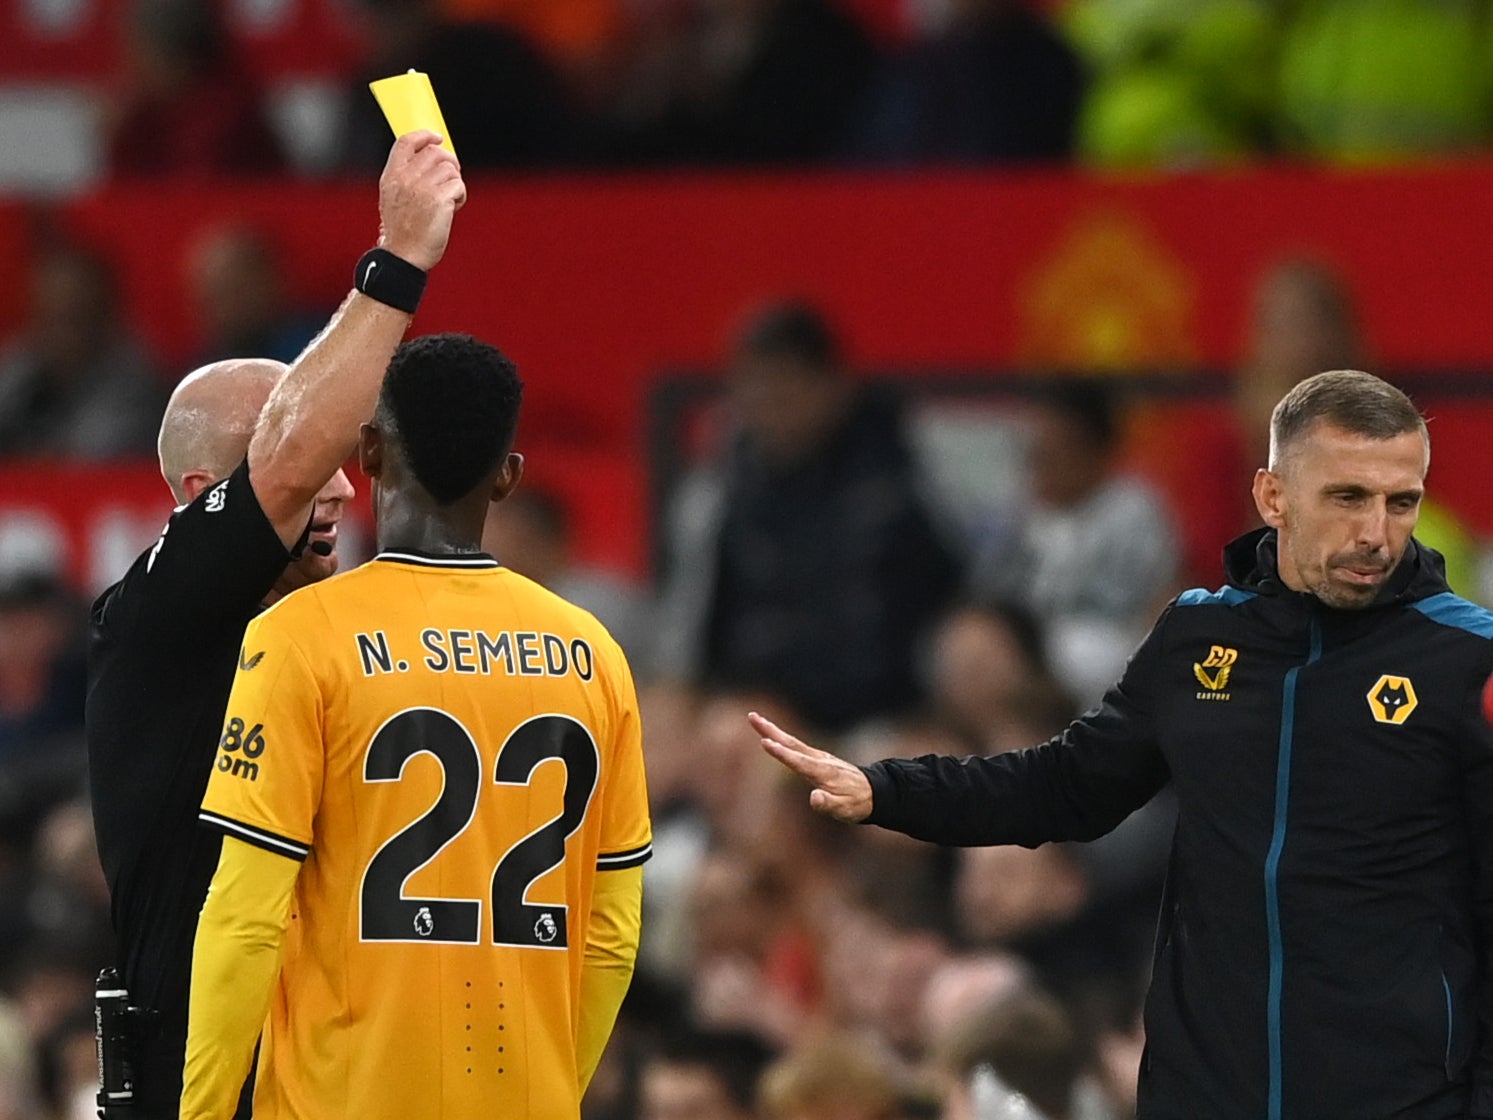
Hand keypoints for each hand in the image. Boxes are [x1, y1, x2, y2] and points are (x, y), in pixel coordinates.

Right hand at [377, 131, 465, 271]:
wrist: (404, 256)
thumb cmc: (402, 232)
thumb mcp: (393, 198)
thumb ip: (406, 177)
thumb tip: (429, 159)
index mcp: (391, 175)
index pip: (406, 141)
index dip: (424, 135)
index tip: (437, 137)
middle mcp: (406, 177)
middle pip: (435, 151)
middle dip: (449, 162)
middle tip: (452, 178)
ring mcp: (422, 187)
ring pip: (450, 168)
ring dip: (454, 183)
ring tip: (448, 201)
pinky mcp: (439, 198)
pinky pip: (459, 184)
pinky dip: (460, 196)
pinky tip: (453, 209)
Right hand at [748, 711, 872, 822]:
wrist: (874, 792)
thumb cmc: (856, 803)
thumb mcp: (844, 810)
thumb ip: (828, 804)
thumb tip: (814, 798)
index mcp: (822, 772)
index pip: (797, 761)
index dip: (781, 753)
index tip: (765, 742)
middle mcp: (819, 760)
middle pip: (790, 743)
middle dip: (770, 730)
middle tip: (752, 717)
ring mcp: (819, 757)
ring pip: (792, 741)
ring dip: (773, 730)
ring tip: (756, 719)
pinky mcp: (818, 758)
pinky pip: (796, 745)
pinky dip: (783, 738)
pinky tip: (775, 735)